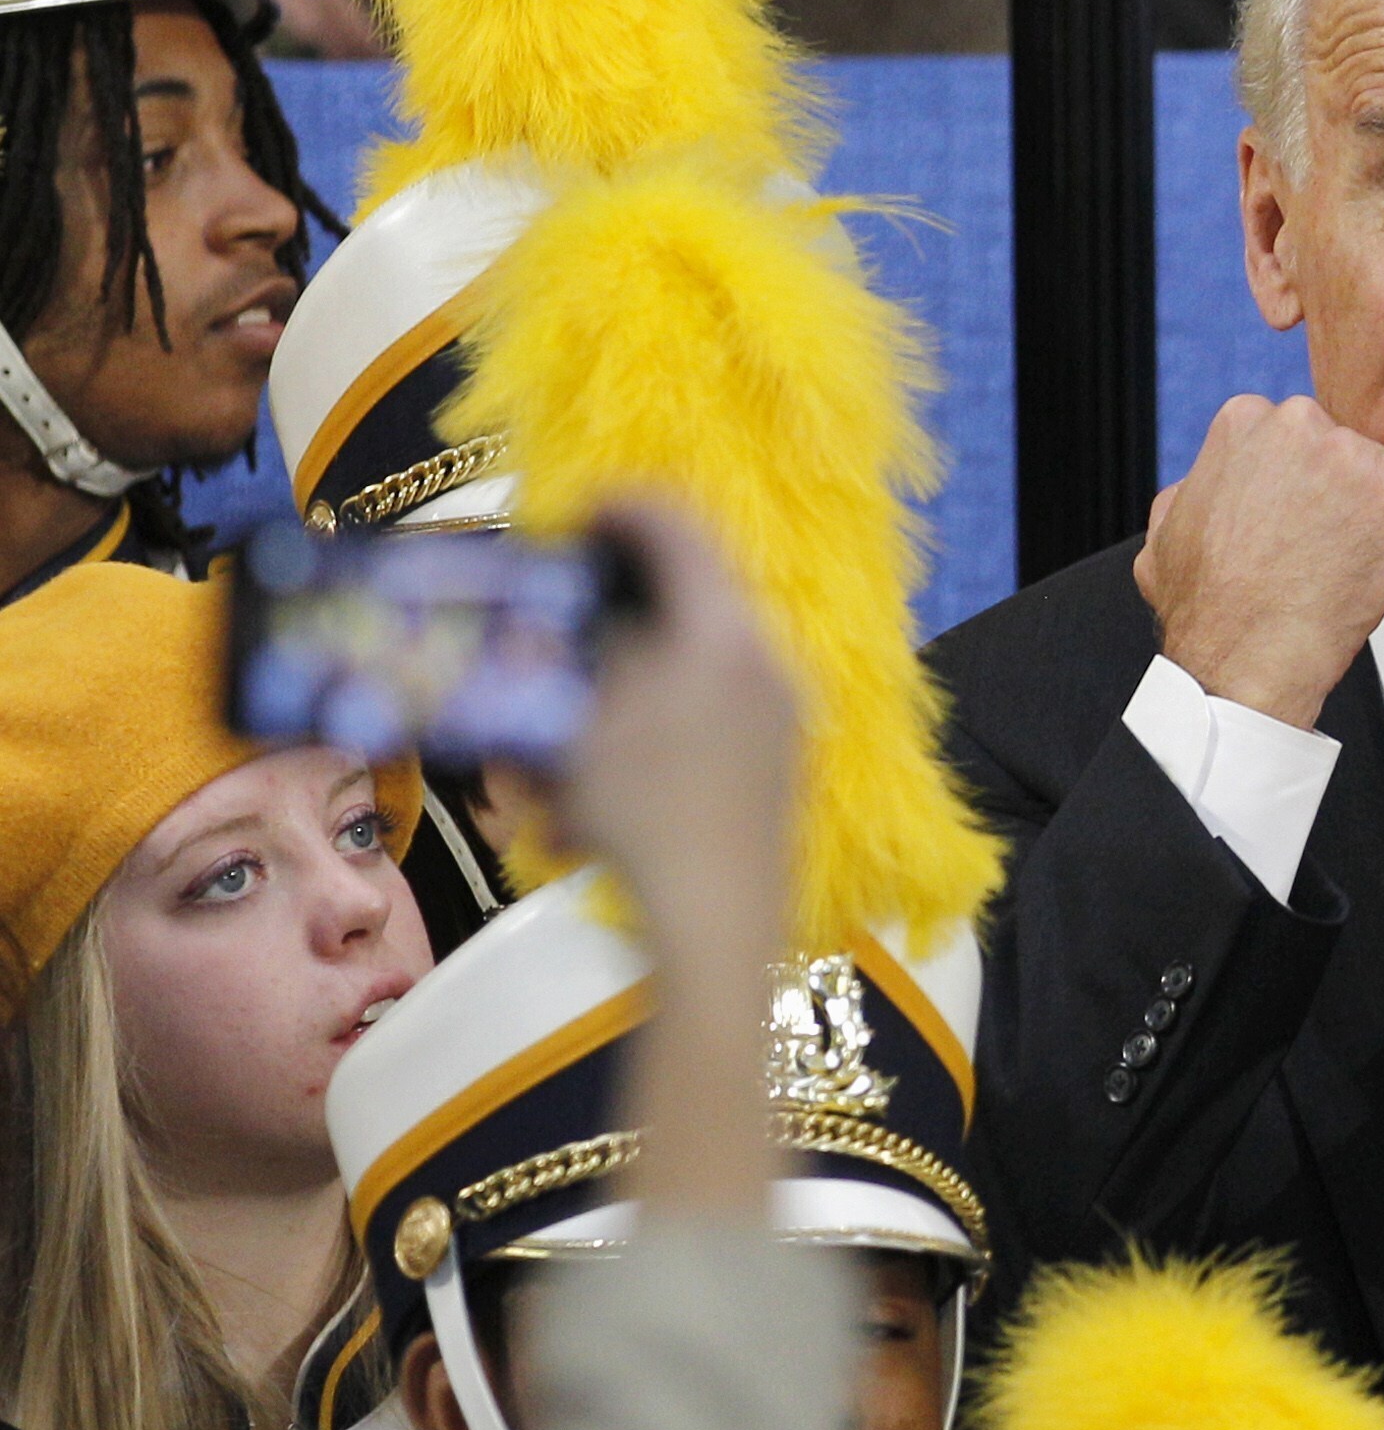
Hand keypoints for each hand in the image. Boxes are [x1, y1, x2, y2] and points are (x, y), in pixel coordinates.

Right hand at [549, 499, 801, 951]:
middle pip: (688, 597)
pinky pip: (706, 723)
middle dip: (615, 608)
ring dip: (620, 689)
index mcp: (723, 630)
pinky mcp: (780, 762)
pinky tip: (586, 804)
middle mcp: (768, 658)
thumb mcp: (580, 722)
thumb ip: (570, 651)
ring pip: (688, 670)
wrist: (720, 923)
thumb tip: (554, 618)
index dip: (618, 507)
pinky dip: (646, 739)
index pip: (676, 526)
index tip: (572, 517)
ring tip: (560, 742)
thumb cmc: (642, 814)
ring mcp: (783, 712)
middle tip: (564, 616)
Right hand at [1136, 396, 1383, 728]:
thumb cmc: (1208, 605)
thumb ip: (1193, 489)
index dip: (1283, 482)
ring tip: (1331, 561)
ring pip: (1369, 469)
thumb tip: (1206, 487)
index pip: (1282, 435)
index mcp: (1243, 422)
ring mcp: (1352, 458)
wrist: (1247, 655)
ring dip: (1359, 506)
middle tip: (1305, 543)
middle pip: (1330, 443)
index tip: (1279, 516)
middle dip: (1321, 486)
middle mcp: (1301, 425)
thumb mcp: (1164, 531)